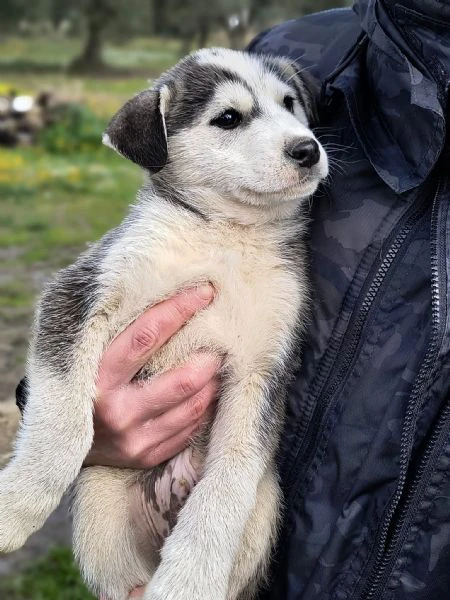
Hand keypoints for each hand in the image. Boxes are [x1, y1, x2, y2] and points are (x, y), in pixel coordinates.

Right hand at [85, 284, 218, 469]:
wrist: (57, 439)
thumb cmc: (81, 382)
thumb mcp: (88, 355)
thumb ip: (117, 331)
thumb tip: (163, 291)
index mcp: (97, 377)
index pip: (146, 337)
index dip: (179, 310)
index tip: (204, 292)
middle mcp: (116, 411)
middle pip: (180, 380)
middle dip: (208, 356)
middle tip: (222, 340)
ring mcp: (133, 438)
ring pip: (192, 406)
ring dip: (213, 382)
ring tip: (219, 364)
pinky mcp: (145, 455)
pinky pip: (189, 430)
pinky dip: (206, 407)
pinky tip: (210, 391)